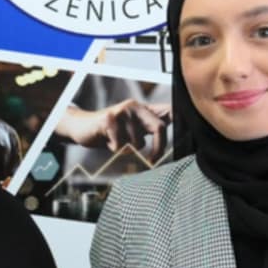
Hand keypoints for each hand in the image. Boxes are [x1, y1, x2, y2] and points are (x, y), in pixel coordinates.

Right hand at [55, 100, 171, 158]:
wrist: (83, 127)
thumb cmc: (112, 132)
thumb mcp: (134, 130)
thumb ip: (152, 129)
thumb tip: (177, 134)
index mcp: (145, 109)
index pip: (169, 111)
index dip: (181, 120)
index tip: (184, 140)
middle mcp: (136, 106)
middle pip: (158, 128)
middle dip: (157, 148)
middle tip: (151, 161)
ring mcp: (122, 111)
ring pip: (137, 142)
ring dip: (128, 150)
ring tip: (117, 142)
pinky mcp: (109, 119)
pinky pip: (121, 145)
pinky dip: (115, 150)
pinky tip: (108, 142)